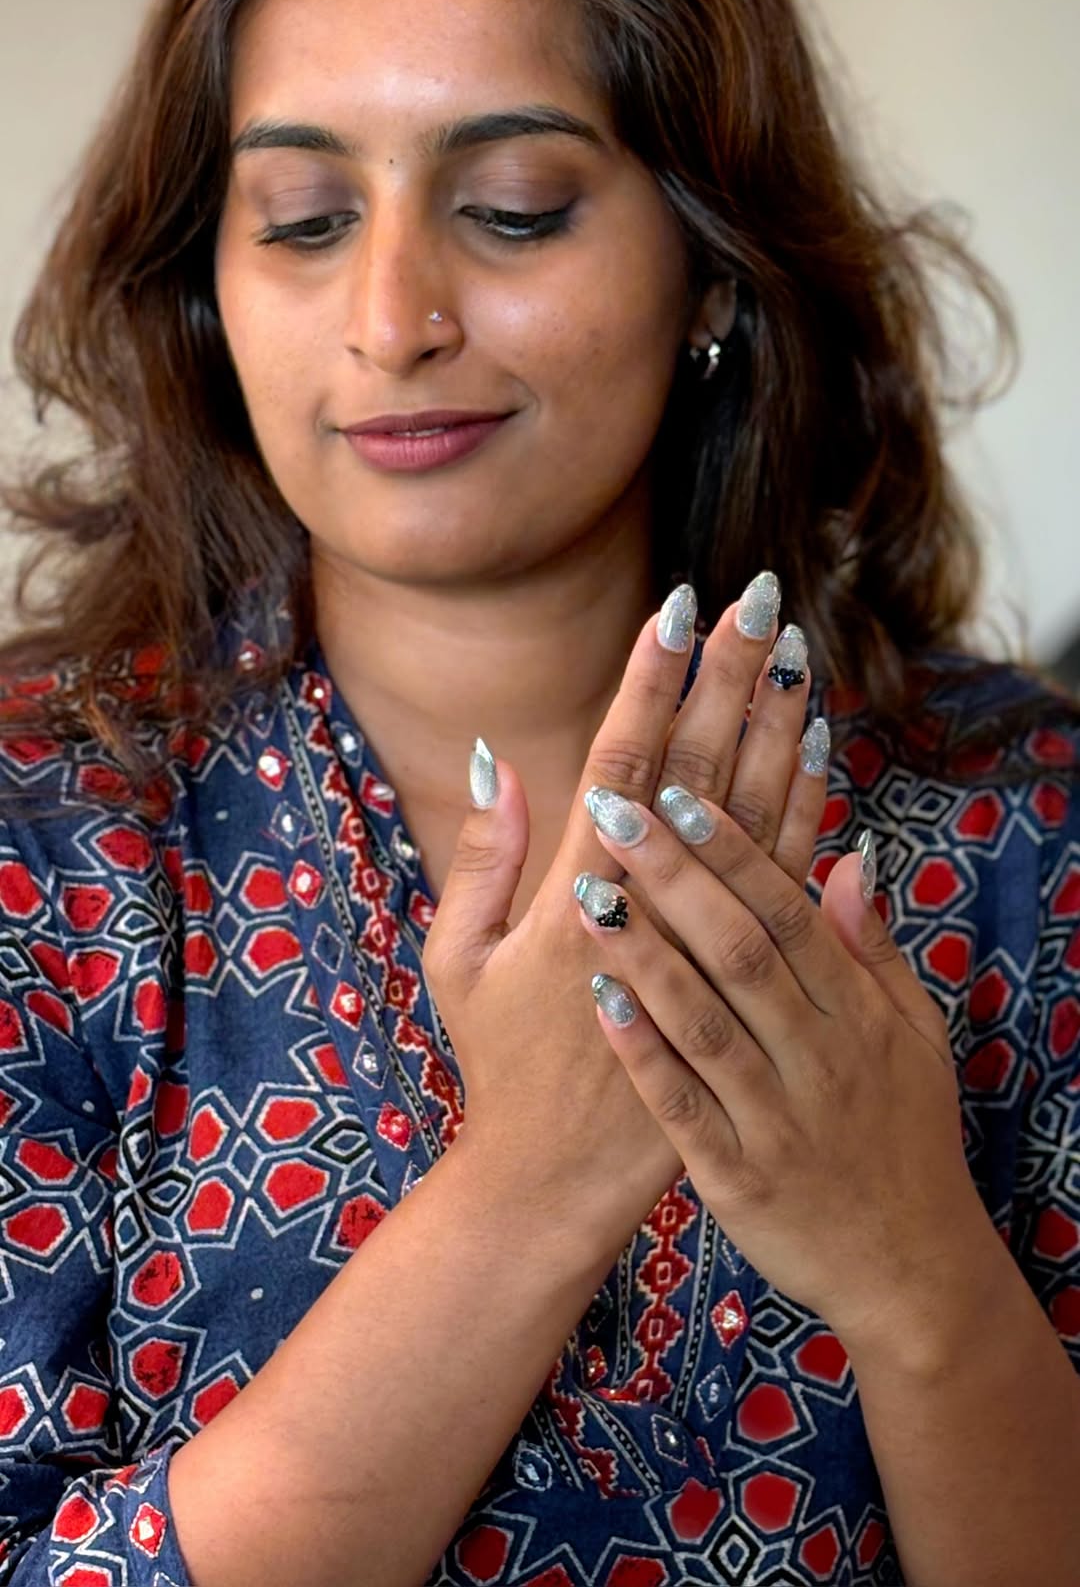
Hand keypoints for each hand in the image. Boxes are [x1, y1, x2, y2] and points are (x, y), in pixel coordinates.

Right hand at [422, 573, 818, 1261]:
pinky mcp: (736, 973)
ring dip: (775, 725)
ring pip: (750, 812)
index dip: (651, 680)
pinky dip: (802, 808)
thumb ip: (482, 854)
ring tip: (796, 651)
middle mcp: (646, 905)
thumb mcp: (457, 958)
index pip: (621, 761)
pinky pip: (781, 878)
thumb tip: (498, 755)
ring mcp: (698, 939)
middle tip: (758, 599)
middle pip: (698, 767)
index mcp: (573, 892)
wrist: (557, 1178)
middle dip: (729, 677)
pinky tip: (818, 748)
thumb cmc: (497, 1062)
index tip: (678, 608)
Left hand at [579, 779, 989, 1354]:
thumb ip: (875, 949)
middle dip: (675, 876)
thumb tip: (849, 859)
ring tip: (587, 892)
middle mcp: (818, 1058)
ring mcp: (776, 1119)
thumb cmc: (906, 1134)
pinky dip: (643, 1053)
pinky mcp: (738, 1178)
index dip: (733, 851)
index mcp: (856, 1014)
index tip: (680, 790)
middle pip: (740, 952)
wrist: (911, 1271)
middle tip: (615, 808)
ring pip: (706, 1023)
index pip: (787, 914)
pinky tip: (598, 1001)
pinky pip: (682, 1107)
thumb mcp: (915, 1036)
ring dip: (645, 955)